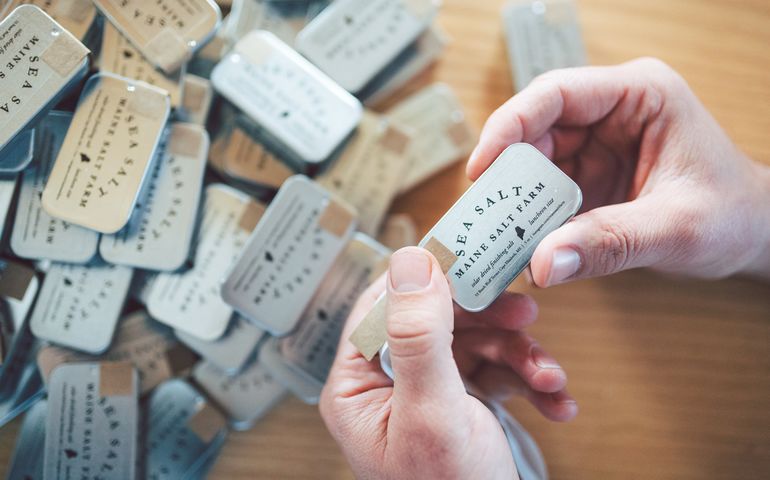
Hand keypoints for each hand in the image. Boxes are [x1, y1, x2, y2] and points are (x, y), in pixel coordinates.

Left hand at [320, 247, 575, 479]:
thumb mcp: (433, 413)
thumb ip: (420, 336)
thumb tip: (412, 261)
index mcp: (359, 385)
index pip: (383, 306)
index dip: (426, 275)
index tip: (467, 249)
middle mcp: (390, 384)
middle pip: (438, 319)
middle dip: (488, 319)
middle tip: (526, 312)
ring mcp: (430, 393)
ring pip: (475, 343)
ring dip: (520, 354)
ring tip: (550, 373)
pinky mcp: (465, 404)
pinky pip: (497, 372)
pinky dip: (530, 380)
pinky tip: (557, 399)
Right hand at [468, 58, 769, 285]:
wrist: (752, 235)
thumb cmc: (733, 214)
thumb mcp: (676, 228)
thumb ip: (611, 243)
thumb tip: (542, 264)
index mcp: (639, 95)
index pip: (558, 94)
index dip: (511, 125)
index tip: (482, 168)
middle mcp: (612, 113)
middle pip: (536, 130)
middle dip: (508, 172)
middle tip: (483, 211)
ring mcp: (598, 145)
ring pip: (535, 163)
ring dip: (516, 199)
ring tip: (494, 232)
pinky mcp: (589, 177)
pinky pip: (545, 192)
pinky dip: (530, 218)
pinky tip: (519, 241)